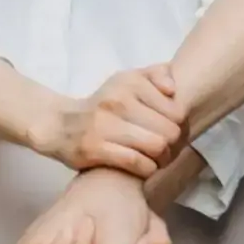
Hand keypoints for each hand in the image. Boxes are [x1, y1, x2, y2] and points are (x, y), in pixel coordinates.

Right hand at [37, 66, 184, 176]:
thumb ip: (155, 75)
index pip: (177, 109)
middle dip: (174, 145)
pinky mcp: (95, 148)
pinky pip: (136, 162)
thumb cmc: (104, 105)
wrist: (61, 124)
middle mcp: (118, 101)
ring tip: (158, 159)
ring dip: (162, 159)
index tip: (176, 132)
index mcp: (130, 82)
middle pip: (169, 130)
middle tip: (169, 150)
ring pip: (156, 146)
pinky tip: (144, 167)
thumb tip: (174, 89)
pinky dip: (146, 169)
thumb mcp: (127, 80)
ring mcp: (105, 125)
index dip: (182, 126)